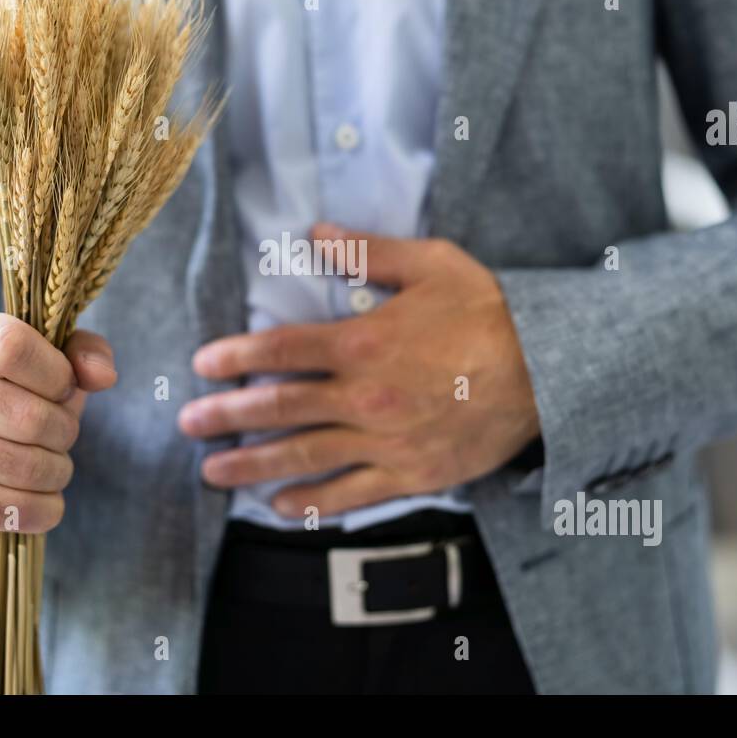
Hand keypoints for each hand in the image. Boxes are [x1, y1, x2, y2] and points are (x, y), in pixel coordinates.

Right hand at [0, 310, 116, 545]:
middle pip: (27, 418)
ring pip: (23, 469)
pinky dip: (43, 509)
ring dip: (57, 471)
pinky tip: (40, 495)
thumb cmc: (17, 389)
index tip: (63, 388)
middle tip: (61, 432)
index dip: (56, 375)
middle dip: (64, 431)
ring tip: (52, 462)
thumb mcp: (53, 355)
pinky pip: (10, 509)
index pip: (12, 348)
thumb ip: (85, 352)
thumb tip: (103, 376)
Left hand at [179, 224, 538, 517]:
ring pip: (306, 456)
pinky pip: (351, 494)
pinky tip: (279, 506)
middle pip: (281, 408)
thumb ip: (367, 249)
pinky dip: (312, 502)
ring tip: (212, 472)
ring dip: (253, 465)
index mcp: (364, 341)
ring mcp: (386, 441)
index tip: (202, 364)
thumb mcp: (431, 263)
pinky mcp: (410, 473)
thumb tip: (314, 232)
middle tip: (187, 424)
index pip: (283, 351)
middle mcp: (366, 396)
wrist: (548, 371)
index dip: (236, 356)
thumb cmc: (489, 311)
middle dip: (227, 416)